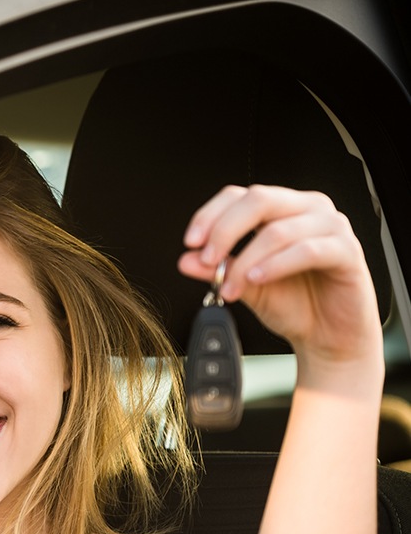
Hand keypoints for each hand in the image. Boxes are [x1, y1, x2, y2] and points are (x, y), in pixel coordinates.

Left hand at [177, 185, 382, 380]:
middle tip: (207, 261)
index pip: (239, 195)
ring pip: (278, 230)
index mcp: (281, 210)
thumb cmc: (294, 305)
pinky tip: (257, 280)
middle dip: (224, 231)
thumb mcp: (245, 286)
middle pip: (258, 200)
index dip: (210, 215)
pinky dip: (276, 265)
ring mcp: (331, 227)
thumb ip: (218, 270)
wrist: (327, 337)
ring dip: (246, 261)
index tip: (191, 243)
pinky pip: (308, 250)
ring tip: (230, 287)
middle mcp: (307, 209)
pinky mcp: (348, 251)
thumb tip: (185, 260)